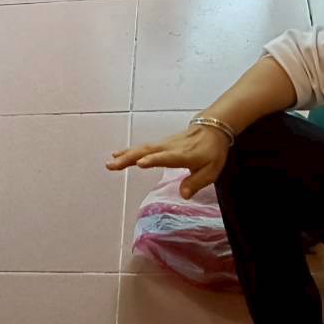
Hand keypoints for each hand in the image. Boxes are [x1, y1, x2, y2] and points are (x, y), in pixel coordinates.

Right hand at [106, 125, 231, 199]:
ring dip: (126, 155)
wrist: (213, 128)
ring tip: (110, 163)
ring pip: (142, 148)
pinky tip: (118, 155)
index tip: (139, 163)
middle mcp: (170, 148)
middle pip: (147, 151)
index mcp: (183, 155)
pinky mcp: (161, 143)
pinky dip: (130, 151)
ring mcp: (164, 144)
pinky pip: (143, 147)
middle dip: (129, 158)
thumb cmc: (212, 151)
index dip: (153, 160)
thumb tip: (182, 195)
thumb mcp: (212, 170)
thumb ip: (196, 182)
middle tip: (112, 166)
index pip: (166, 157)